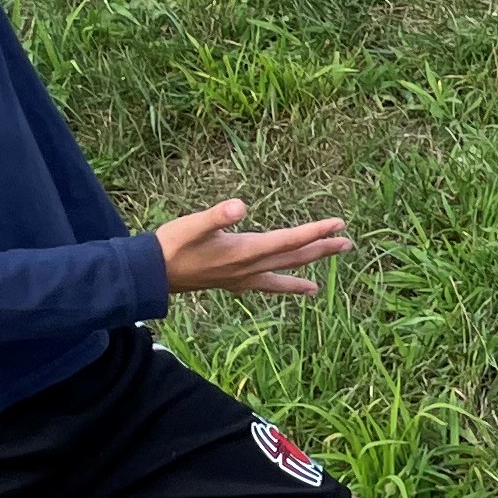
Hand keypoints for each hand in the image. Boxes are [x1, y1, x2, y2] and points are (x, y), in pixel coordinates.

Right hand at [155, 198, 350, 298]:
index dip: (316, 231)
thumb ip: (216, 216)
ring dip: (303, 273)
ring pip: (280, 275)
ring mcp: (240, 278)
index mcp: (245, 251)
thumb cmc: (170, 245)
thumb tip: (239, 206)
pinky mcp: (230, 282)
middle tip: (347, 243)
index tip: (339, 224)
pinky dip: (278, 288)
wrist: (150, 274)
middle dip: (321, 250)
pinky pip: (262, 286)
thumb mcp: (192, 225)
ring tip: (319, 284)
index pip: (290, 240)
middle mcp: (248, 268)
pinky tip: (279, 291)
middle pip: (293, 258)